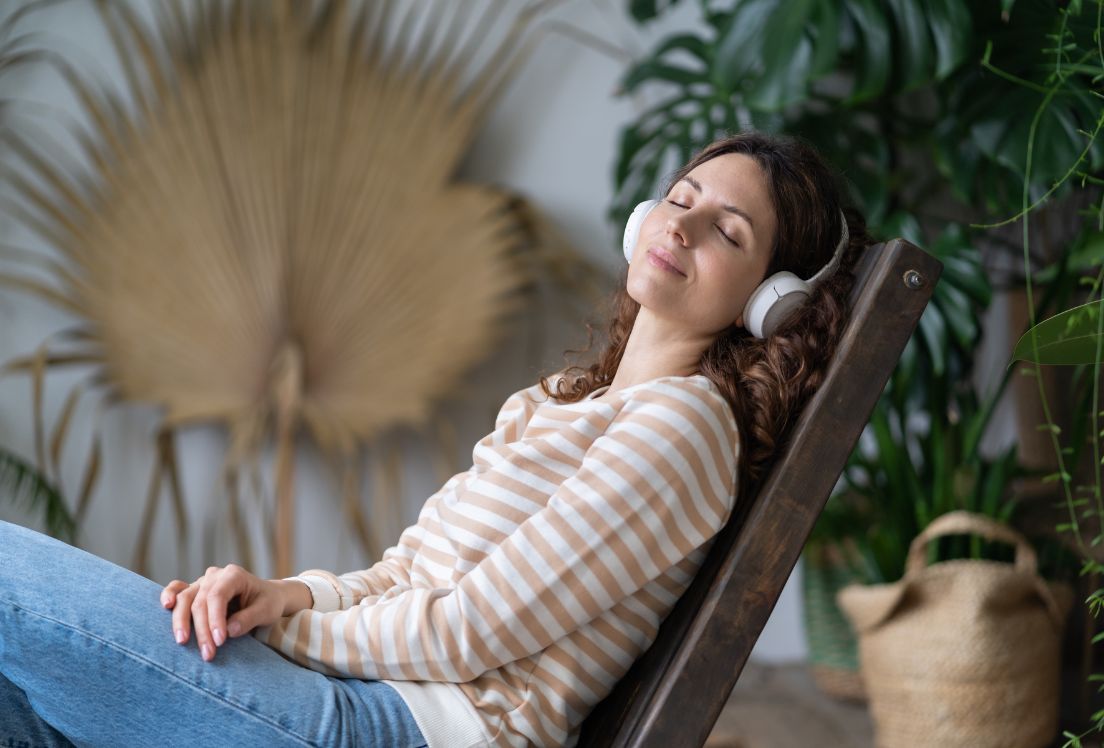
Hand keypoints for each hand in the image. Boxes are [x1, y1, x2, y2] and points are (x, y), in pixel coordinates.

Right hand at [160, 564, 286, 661]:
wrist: (265, 598)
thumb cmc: (267, 603)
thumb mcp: (267, 610)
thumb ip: (250, 618)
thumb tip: (230, 630)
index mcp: (234, 575)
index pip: (218, 596)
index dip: (215, 619)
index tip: (220, 641)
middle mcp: (215, 576)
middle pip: (200, 601)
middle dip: (202, 629)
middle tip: (207, 654)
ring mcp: (202, 582)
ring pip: (184, 599)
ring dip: (181, 622)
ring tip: (182, 642)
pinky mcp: (194, 591)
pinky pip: (177, 590)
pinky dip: (169, 596)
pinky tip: (165, 606)